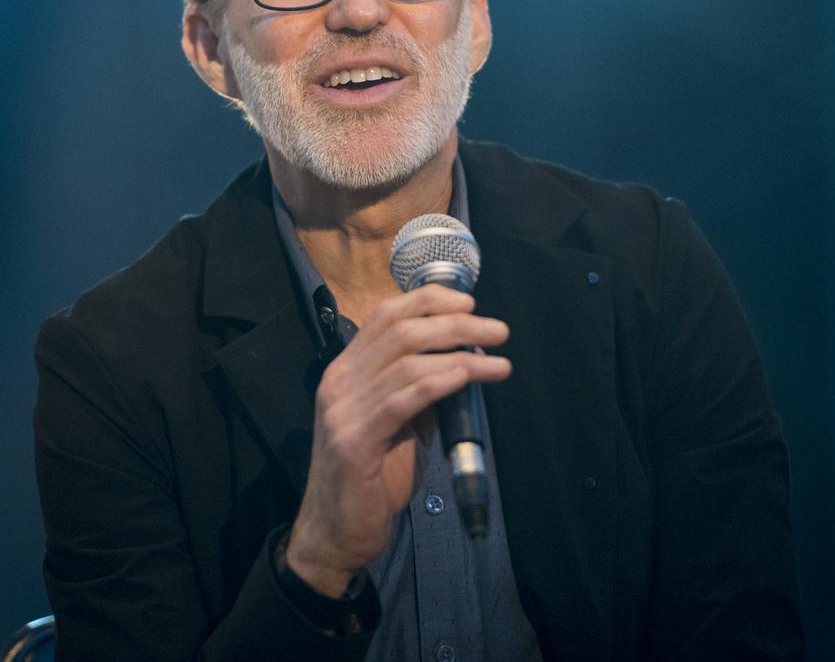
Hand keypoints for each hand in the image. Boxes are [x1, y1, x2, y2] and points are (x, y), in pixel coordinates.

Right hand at [285, 285, 510, 595]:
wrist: (336, 534)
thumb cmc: (373, 480)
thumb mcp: (400, 425)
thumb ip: (420, 390)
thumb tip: (462, 361)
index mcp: (347, 371)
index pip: (386, 315)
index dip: (429, 301)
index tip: (469, 302)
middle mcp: (340, 381)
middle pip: (401, 330)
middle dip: (455, 323)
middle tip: (497, 330)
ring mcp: (343, 409)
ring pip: (405, 360)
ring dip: (460, 353)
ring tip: (497, 360)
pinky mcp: (354, 440)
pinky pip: (403, 399)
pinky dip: (440, 382)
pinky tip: (468, 377)